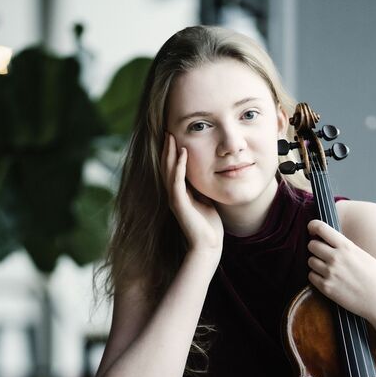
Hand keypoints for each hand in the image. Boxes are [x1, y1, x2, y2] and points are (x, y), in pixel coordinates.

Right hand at [162, 133, 223, 259]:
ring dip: (170, 153)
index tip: (174, 136)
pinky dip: (180, 166)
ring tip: (171, 137)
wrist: (208, 245)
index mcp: (179, 194)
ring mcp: (175, 199)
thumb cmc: (209, 225)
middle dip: (167, 149)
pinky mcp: (179, 204)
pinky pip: (177, 181)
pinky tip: (183, 153)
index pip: (173, 169)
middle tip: (168, 131)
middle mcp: (174, 195)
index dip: (172, 153)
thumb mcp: (206, 200)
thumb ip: (201, 188)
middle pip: (167, 167)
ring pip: (169, 171)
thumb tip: (207, 173)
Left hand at [307, 220, 375, 322]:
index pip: (321, 228)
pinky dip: (316, 276)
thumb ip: (345, 248)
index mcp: (347, 247)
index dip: (313, 226)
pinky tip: (328, 279)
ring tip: (329, 269)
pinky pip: (311, 276)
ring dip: (316, 263)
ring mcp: (330, 273)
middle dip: (315, 248)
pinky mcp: (326, 288)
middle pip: (312, 245)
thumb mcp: (363, 255)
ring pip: (310, 261)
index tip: (312, 230)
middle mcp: (336, 258)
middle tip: (323, 253)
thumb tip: (329, 241)